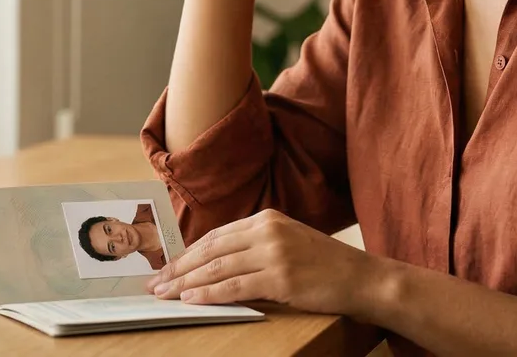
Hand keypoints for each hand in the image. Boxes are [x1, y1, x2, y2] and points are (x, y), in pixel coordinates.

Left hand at [145, 209, 377, 318]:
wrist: (361, 277)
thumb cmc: (325, 265)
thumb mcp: (288, 242)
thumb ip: (256, 245)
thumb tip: (215, 261)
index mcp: (267, 218)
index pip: (216, 236)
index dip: (187, 253)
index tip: (166, 267)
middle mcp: (267, 230)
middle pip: (210, 250)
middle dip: (178, 267)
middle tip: (155, 282)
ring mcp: (274, 252)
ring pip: (217, 268)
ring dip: (186, 282)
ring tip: (165, 293)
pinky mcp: (280, 276)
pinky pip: (234, 286)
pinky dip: (209, 293)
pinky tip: (191, 299)